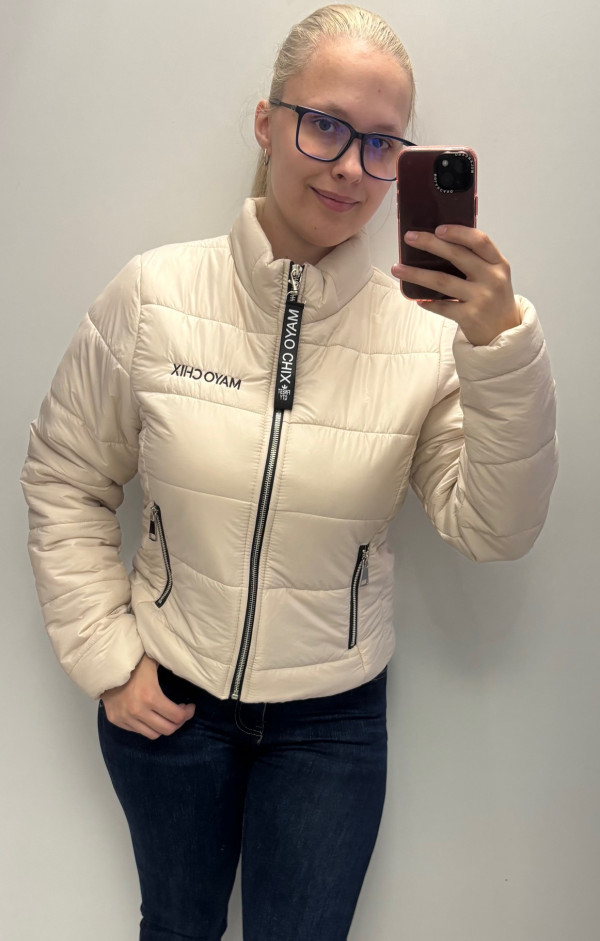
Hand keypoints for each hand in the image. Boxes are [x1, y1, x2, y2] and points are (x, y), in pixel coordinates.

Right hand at [101, 654, 194, 738]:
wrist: (104, 666)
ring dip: (162, 726)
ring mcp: (126, 718)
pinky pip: (138, 731)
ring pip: (153, 734)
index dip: (187, 713)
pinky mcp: (116, 721)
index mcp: (150, 696)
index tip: (189, 707)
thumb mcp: (154, 662)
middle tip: (180, 713)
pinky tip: (150, 715)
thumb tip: (187, 666)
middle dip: (178, 722)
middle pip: (167, 729)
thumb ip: (170, 666)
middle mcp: (138, 711)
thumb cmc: (133, 662)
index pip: (177, 716)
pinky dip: (147, 726)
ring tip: (165, 716)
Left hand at [391, 225, 520, 345]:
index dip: (458, 232)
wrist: (504, 333)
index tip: (438, 228)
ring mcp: (481, 298)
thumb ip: (475, 261)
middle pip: (457, 256)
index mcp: (498, 264)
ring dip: (417, 274)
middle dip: (430, 244)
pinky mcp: (470, 317)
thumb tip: (438, 243)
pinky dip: (428, 302)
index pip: (479, 241)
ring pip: (442, 281)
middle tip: (409, 237)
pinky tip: (417, 299)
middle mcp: (492, 279)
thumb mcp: (493, 276)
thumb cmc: (494, 299)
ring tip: (397, 268)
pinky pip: (442, 306)